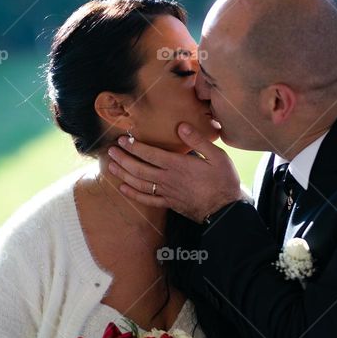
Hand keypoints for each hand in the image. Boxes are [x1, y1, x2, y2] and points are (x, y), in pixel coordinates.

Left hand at [106, 123, 247, 223]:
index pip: (150, 154)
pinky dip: (133, 194)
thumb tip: (181, 126)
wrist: (225, 210)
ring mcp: (167, 192)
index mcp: (178, 165)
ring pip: (139, 183)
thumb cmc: (223, 181)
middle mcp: (168, 179)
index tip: (123, 139)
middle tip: (111, 151)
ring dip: (124, 174)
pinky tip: (124, 189)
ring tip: (111, 167)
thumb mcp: (217, 156)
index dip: (134, 146)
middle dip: (123, 159)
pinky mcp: (169, 203)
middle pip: (139, 168)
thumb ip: (198, 140)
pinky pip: (147, 199)